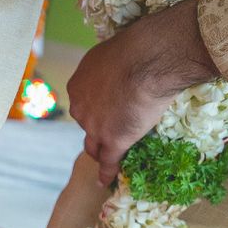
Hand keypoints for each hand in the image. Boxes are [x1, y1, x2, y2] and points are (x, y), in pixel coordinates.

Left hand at [68, 0, 217, 185]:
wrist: (149, 60)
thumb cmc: (137, 47)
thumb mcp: (113, 52)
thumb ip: (112, 67)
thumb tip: (125, 67)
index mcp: (78, 85)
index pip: (84, 103)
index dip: (96, 107)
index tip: (105, 109)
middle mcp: (80, 108)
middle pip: (87, 124)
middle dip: (96, 128)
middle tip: (110, 130)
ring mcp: (95, 127)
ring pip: (94, 145)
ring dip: (99, 152)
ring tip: (105, 158)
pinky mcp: (113, 141)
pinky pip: (108, 162)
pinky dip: (106, 172)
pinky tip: (105, 180)